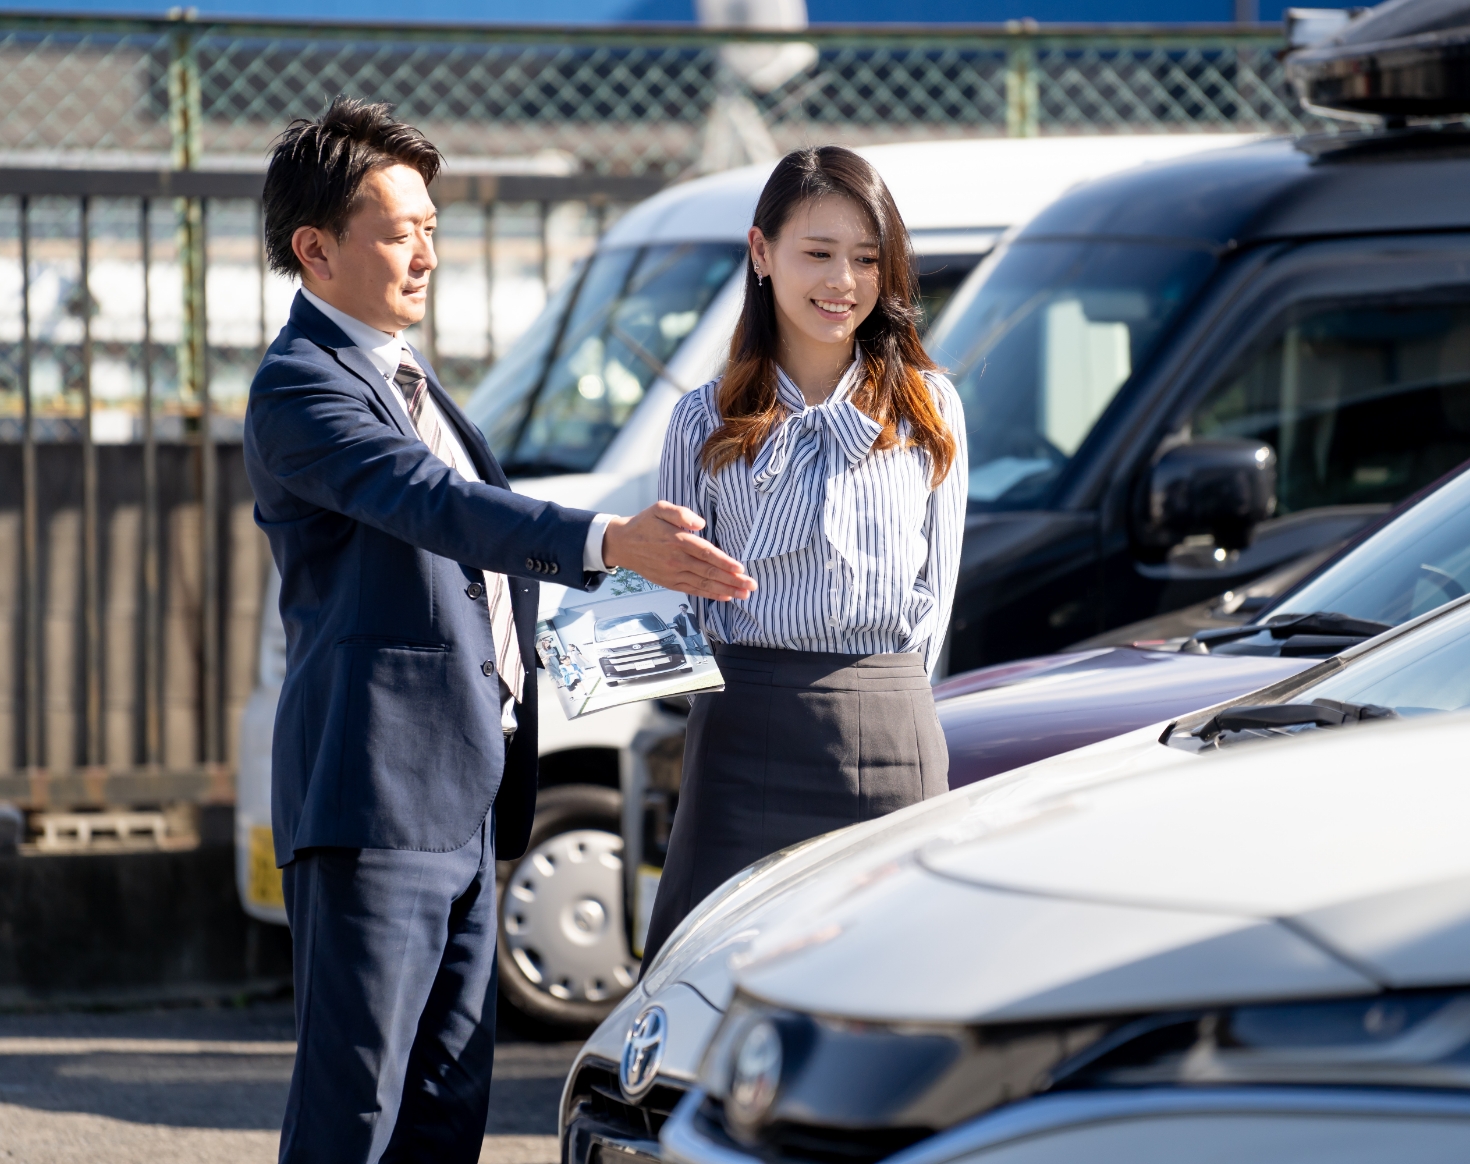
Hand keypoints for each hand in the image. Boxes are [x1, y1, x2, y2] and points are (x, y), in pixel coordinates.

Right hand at [601, 502, 756, 600]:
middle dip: (732, 580)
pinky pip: (693, 590)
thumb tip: (700, 524)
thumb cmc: (645, 524)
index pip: (706, 553)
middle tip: (751, 585)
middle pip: (709, 572)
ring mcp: (673, 573)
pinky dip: (710, 594)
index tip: (741, 569)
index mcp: (677, 540)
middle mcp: (677, 559)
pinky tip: (725, 596)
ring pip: (703, 584)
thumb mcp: (660, 508)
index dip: (724, 562)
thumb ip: (681, 513)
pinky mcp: (670, 582)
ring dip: (726, 590)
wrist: (622, 544)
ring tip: (744, 594)